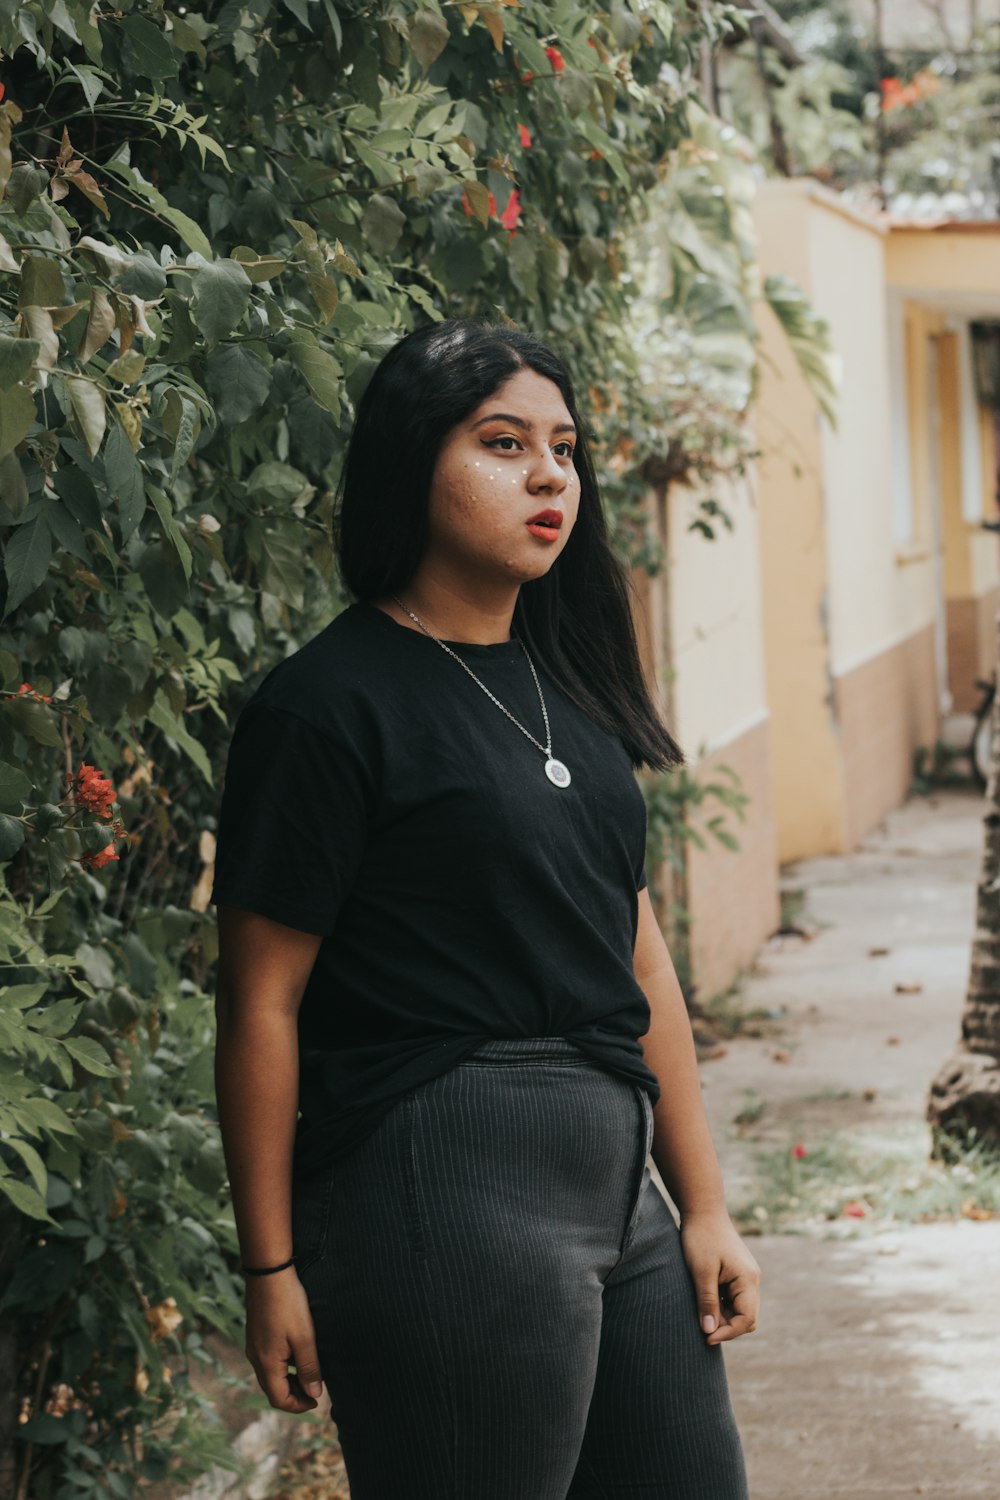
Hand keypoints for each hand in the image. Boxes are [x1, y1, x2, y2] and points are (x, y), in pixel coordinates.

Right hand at [244, 1270, 324, 1411]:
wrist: (268, 1273)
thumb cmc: (288, 1304)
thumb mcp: (304, 1337)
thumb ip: (309, 1368)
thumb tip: (315, 1394)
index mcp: (266, 1363)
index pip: (278, 1399)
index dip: (298, 1406)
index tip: (317, 1401)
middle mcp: (255, 1358)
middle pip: (273, 1389)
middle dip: (294, 1395)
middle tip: (316, 1389)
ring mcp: (254, 1346)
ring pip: (270, 1375)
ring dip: (289, 1380)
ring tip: (310, 1372)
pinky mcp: (256, 1335)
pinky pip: (268, 1360)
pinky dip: (283, 1366)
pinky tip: (298, 1354)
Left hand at [679, 1209, 760, 1345]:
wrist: (702, 1210)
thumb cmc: (701, 1238)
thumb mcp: (701, 1271)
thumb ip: (707, 1302)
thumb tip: (709, 1332)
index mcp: (748, 1279)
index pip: (747, 1320)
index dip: (728, 1332)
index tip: (707, 1337)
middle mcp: (752, 1280)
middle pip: (747, 1318)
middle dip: (727, 1326)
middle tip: (702, 1326)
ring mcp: (745, 1276)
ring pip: (739, 1309)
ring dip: (722, 1316)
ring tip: (701, 1311)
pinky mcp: (736, 1274)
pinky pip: (733, 1299)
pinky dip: (720, 1305)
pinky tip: (704, 1300)